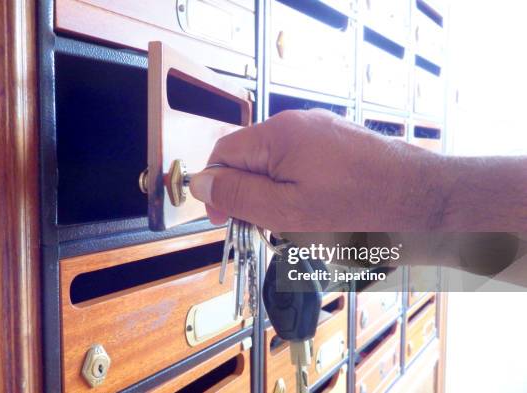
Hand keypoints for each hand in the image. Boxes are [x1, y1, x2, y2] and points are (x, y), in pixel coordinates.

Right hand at [188, 109, 448, 231]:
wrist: (428, 204)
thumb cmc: (364, 210)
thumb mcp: (287, 212)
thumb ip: (238, 195)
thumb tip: (201, 183)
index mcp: (279, 135)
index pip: (223, 154)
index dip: (215, 188)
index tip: (222, 219)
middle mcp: (297, 124)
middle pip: (249, 159)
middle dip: (249, 196)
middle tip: (264, 229)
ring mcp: (321, 132)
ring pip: (275, 166)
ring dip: (274, 197)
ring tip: (297, 227)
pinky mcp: (338, 145)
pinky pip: (301, 166)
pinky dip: (298, 191)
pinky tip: (317, 216)